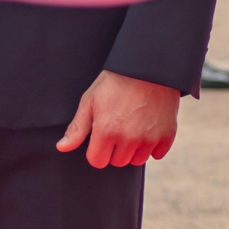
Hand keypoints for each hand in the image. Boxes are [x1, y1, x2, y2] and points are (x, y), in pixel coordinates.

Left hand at [56, 70, 180, 167]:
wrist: (149, 66)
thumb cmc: (117, 80)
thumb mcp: (91, 100)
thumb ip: (77, 127)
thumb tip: (62, 148)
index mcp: (106, 131)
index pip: (97, 161)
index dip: (97, 150)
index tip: (101, 137)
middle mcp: (128, 139)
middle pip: (118, 162)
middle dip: (115, 150)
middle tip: (118, 127)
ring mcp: (150, 138)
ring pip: (137, 160)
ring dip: (134, 150)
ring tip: (134, 127)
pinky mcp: (167, 135)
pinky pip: (157, 154)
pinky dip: (153, 146)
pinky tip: (149, 128)